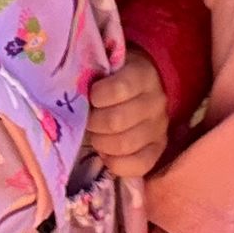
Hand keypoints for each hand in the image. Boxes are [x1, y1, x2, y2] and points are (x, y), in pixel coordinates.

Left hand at [85, 49, 168, 176]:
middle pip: (116, 122)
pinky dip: (116, 163)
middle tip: (87, 120)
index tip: (89, 97)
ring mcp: (160, 128)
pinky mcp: (159, 149)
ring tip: (96, 136)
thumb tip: (74, 92)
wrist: (143, 88)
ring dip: (101, 144)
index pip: (119, 89)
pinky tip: (106, 154)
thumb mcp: (107, 67)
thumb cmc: (115, 77)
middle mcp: (156, 102)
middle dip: (93, 123)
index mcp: (143, 75)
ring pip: (124, 145)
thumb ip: (93, 75)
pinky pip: (139, 165)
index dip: (97, 96)